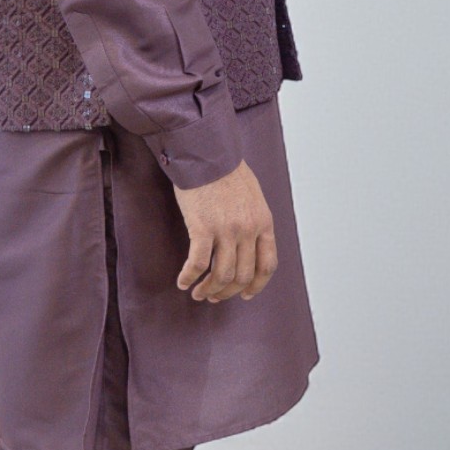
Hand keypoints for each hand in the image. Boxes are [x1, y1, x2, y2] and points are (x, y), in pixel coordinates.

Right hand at [173, 158, 277, 302]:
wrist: (207, 153)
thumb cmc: (226, 170)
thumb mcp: (253, 196)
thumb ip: (253, 220)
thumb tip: (248, 242)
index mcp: (264, 223)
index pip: (267, 265)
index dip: (256, 285)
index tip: (245, 294)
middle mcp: (248, 230)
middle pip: (243, 275)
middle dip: (228, 292)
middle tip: (214, 296)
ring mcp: (227, 231)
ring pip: (221, 275)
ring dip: (209, 289)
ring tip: (198, 294)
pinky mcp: (203, 228)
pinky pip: (198, 264)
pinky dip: (190, 277)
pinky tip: (183, 282)